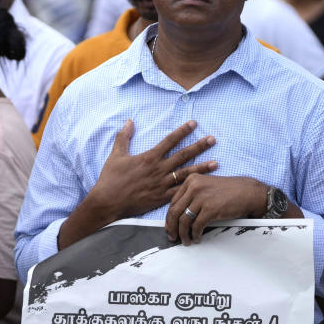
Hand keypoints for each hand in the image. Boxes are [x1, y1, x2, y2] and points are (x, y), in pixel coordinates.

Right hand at [90, 120, 217, 220]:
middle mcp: (158, 169)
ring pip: (185, 174)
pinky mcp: (161, 198)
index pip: (169, 140)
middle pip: (183, 155)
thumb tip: (128, 121)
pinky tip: (202, 186)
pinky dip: (191, 189)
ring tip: (216, 163)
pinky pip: (180, 192)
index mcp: (149, 157)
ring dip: (201, 168)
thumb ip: (124, 137)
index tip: (194, 123)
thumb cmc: (110, 178)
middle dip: (199, 146)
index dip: (182, 131)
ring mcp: (161, 184)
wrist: (107, 202)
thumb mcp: (116, 154)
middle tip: (212, 139)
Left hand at [164, 175, 266, 244]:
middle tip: (173, 236)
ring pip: (184, 220)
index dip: (169, 217)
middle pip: (175, 211)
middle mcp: (194, 187)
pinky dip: (195, 234)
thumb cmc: (229, 190)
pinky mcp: (210, 209)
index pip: (173, 202)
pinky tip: (197, 238)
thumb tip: (179, 215)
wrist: (247, 192)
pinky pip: (196, 226)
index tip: (170, 227)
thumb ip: (192, 195)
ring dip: (183, 234)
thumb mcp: (206, 185)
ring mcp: (202, 197)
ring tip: (186, 240)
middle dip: (172, 227)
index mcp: (191, 180)